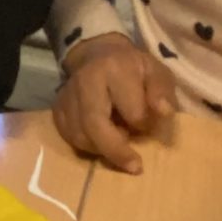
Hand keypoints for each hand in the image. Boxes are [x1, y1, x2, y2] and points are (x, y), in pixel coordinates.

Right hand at [54, 33, 174, 172]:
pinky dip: (86, 145)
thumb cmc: (133, 68)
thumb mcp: (156, 71)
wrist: (97, 54)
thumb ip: (162, 92)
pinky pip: (68, 137)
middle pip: (94, 124)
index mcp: (115, 69)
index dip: (142, 124)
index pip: (131, 110)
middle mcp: (86, 81)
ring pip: (79, 136)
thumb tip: (163, 113)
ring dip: (100, 149)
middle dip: (115, 151)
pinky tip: (99, 140)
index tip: (148, 127)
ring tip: (116, 143)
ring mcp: (67, 96)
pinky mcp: (57, 108)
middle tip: (134, 167)